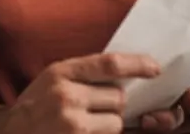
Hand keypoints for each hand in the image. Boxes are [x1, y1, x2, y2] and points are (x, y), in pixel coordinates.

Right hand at [0, 53, 181, 133]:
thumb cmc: (34, 106)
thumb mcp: (52, 78)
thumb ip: (83, 74)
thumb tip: (126, 73)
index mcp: (61, 71)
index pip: (109, 63)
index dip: (138, 64)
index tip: (155, 67)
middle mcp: (66, 94)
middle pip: (117, 96)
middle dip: (114, 104)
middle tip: (96, 107)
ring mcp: (71, 121)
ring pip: (116, 121)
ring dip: (109, 124)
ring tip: (86, 123)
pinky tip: (83, 133)